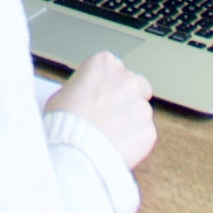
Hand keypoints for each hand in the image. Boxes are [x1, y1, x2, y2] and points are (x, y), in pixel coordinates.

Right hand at [48, 50, 158, 168]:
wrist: (76, 149)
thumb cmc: (65, 121)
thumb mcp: (64, 92)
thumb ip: (83, 89)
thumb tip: (84, 98)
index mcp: (104, 64)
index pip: (114, 68)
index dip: (108, 84)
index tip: (102, 96)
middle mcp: (127, 80)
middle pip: (135, 85)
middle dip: (126, 99)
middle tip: (111, 116)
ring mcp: (141, 105)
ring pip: (141, 112)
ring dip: (130, 122)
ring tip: (109, 136)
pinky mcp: (148, 129)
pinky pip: (144, 134)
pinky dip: (134, 142)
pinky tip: (116, 147)